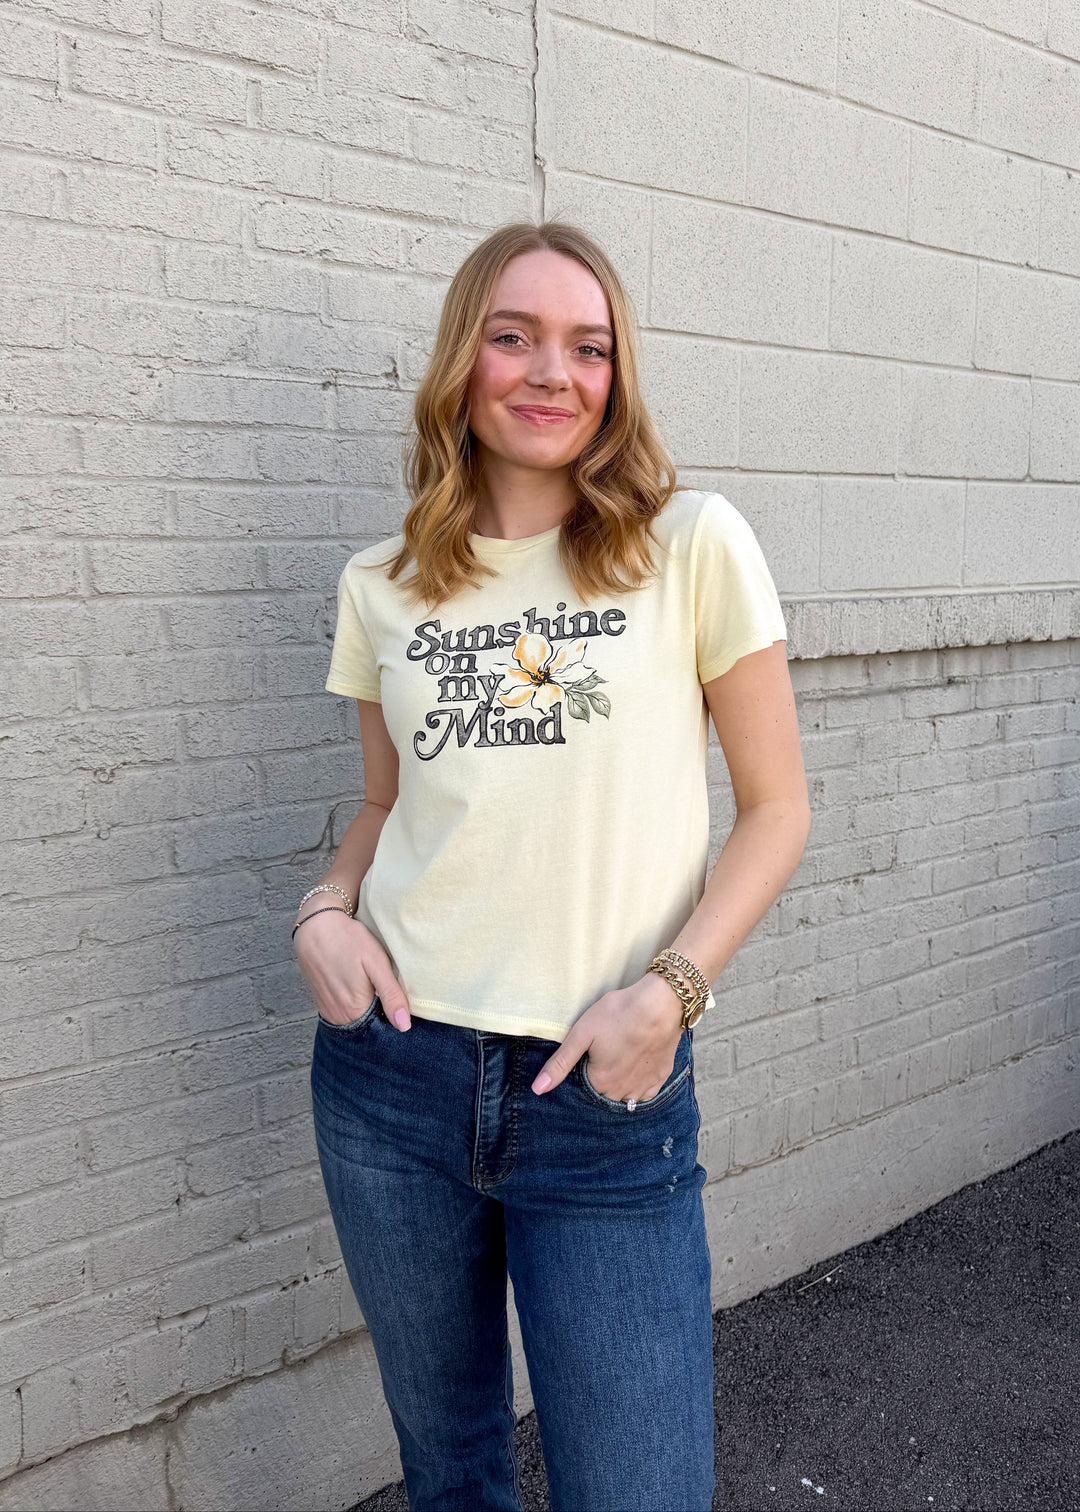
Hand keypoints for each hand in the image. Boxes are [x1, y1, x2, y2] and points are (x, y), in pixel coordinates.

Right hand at [293, 908, 411, 1031]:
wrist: (315, 927)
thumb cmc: (348, 941)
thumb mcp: (376, 963)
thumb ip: (391, 995)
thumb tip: (404, 1026)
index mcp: (355, 1011)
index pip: (382, 1027)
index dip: (393, 1014)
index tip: (397, 997)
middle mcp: (339, 1017)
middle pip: (368, 1025)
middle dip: (380, 1012)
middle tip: (384, 987)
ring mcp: (328, 1011)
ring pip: (355, 1019)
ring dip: (366, 1009)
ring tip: (370, 985)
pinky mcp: (321, 1003)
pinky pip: (342, 1013)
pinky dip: (352, 1005)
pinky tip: (357, 987)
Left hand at [531, 972, 684, 1099]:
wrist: (661, 1003)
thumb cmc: (619, 1014)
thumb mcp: (582, 1034)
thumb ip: (559, 1063)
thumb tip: (537, 1089)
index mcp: (601, 1084)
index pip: (583, 1087)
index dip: (584, 1067)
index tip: (590, 1050)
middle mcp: (623, 1093)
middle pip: (604, 1091)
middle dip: (601, 1076)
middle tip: (607, 1047)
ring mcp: (644, 1087)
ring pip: (624, 1093)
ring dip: (619, 1081)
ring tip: (620, 1053)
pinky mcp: (661, 1078)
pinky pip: (644, 1091)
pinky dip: (637, 1081)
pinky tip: (635, 1062)